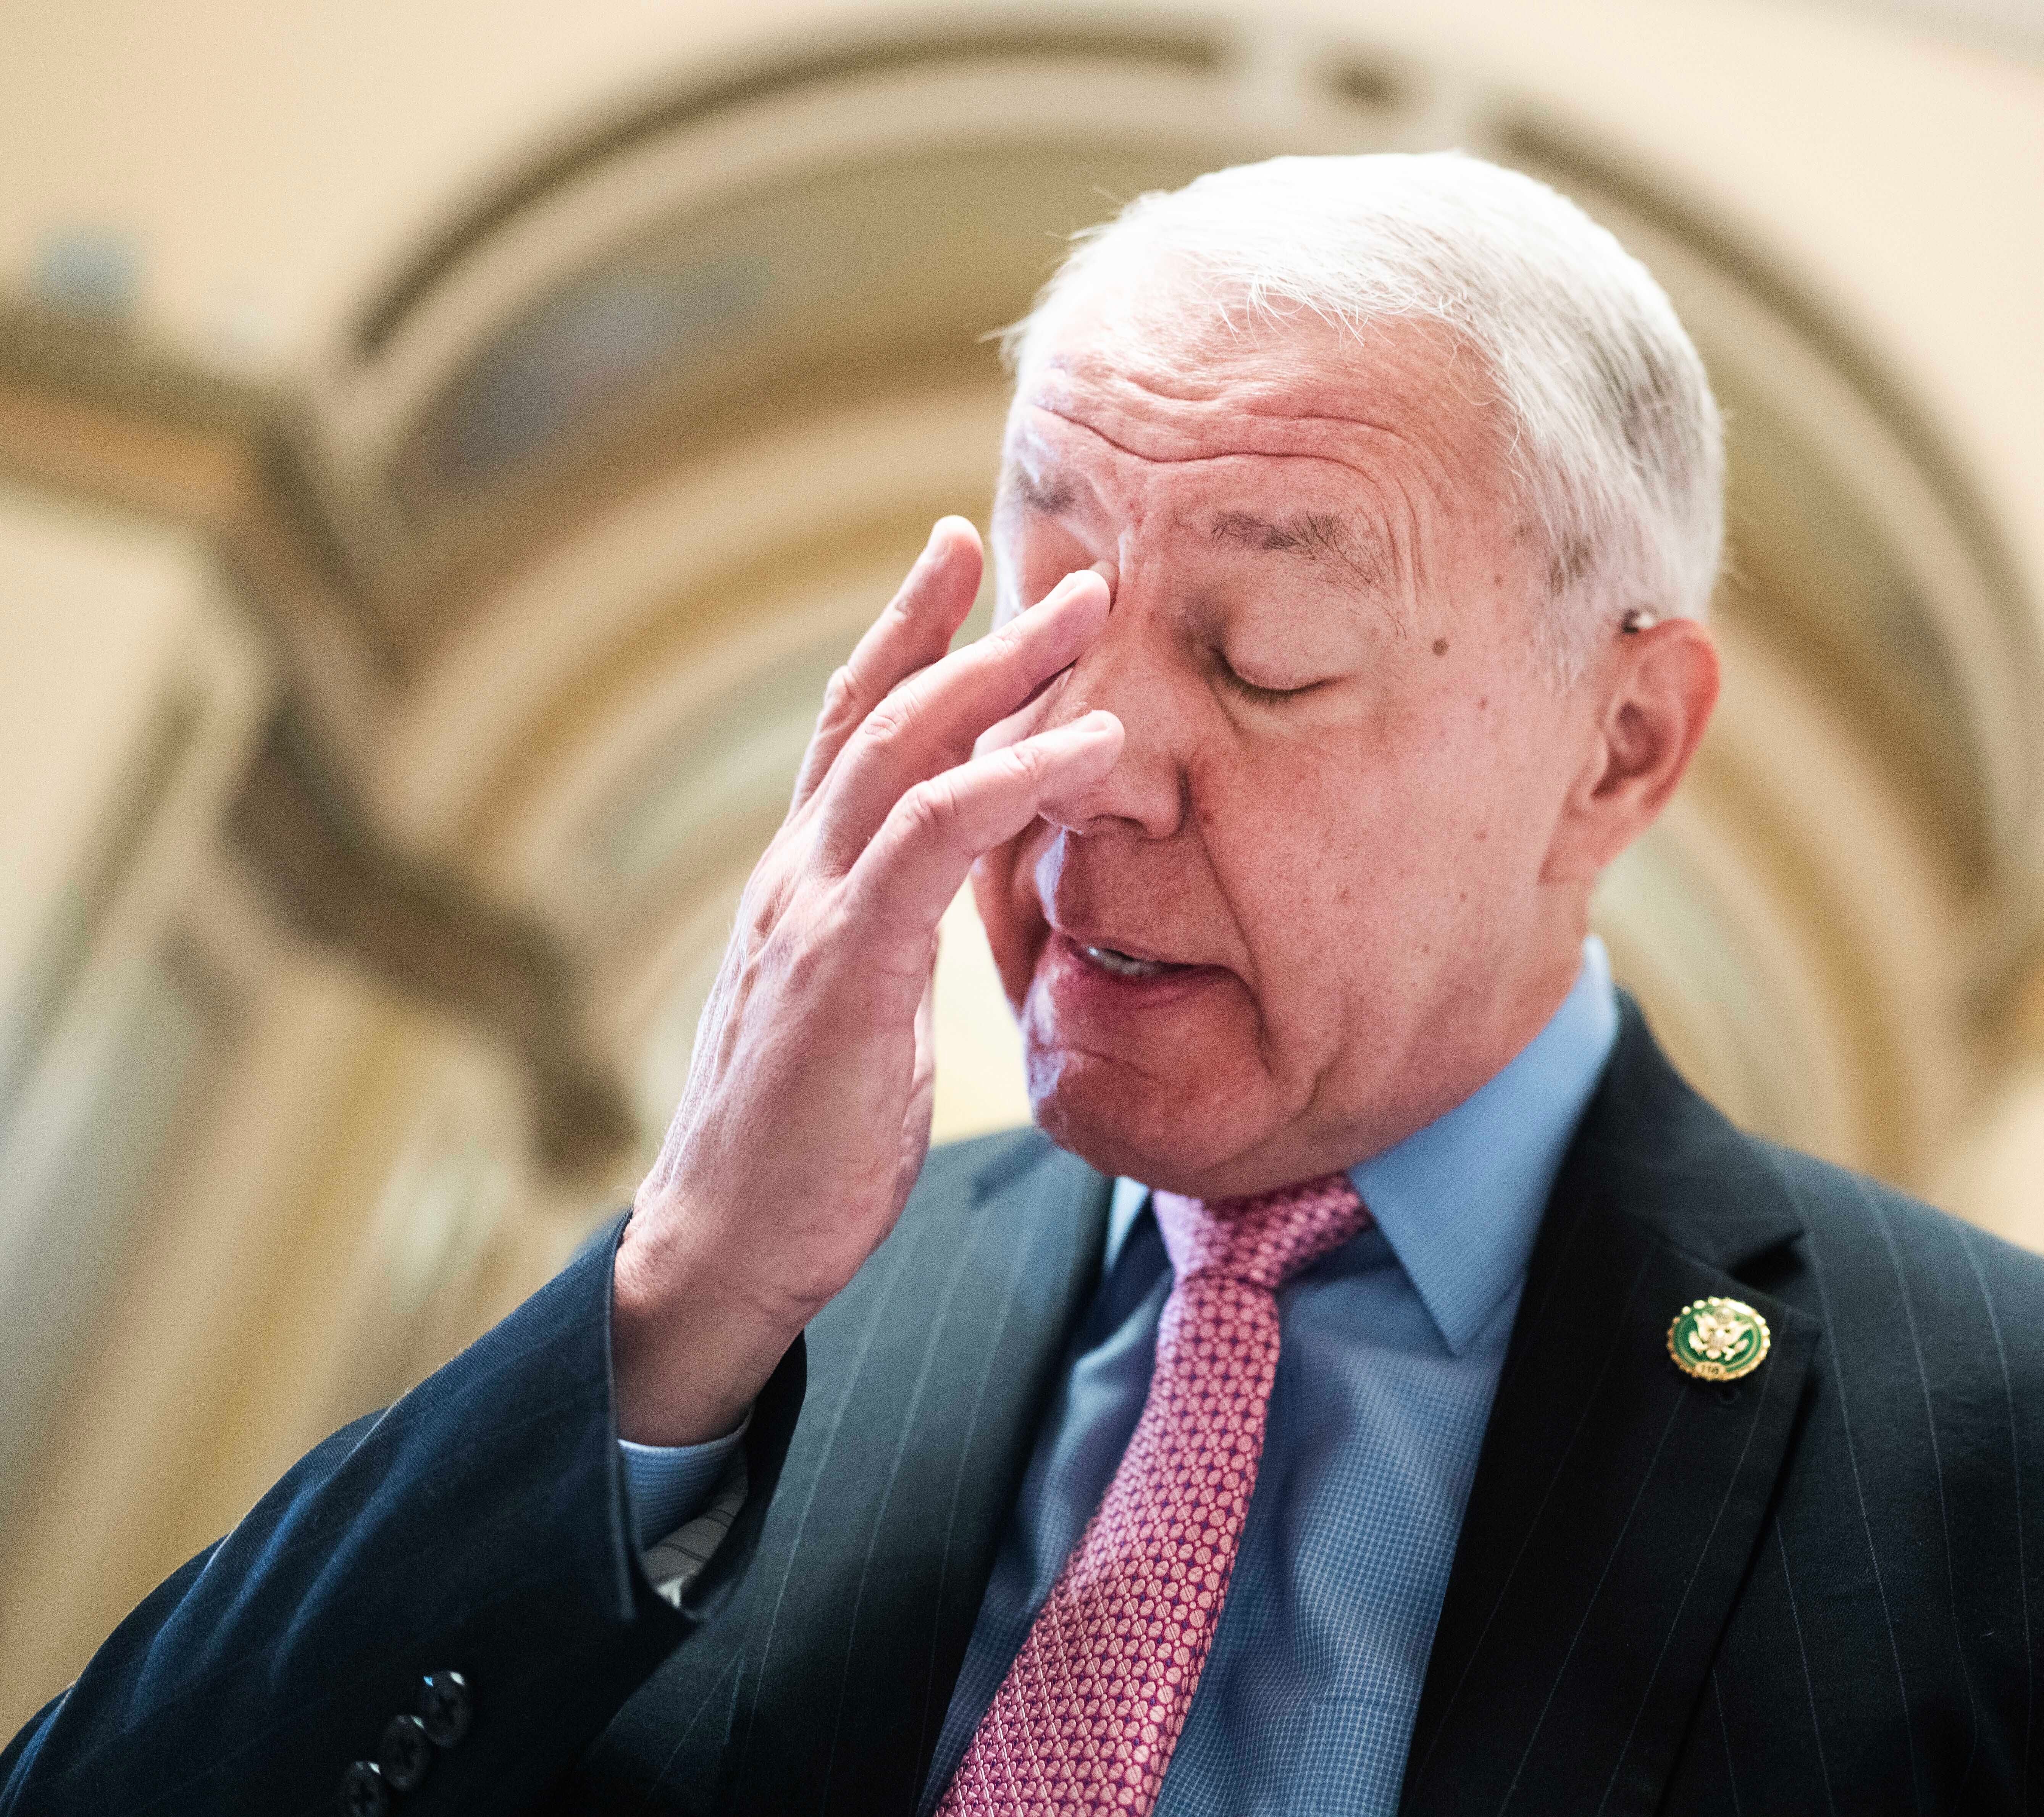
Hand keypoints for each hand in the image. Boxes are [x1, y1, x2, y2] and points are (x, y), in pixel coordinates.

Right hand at [610, 519, 1120, 1442]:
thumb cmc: (806, 1142)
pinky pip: (932, 844)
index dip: (904, 634)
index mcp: (804, 883)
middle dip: (972, 626)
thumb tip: (950, 893)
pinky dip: (1010, 782)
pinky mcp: (841, 969)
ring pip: (905, 752)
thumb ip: (893, 934)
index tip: (957, 555)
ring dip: (1003, 676)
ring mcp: (811, 913)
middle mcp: (797, 874)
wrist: (730, 1245)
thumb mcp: (860, 1010)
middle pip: (881, 710)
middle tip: (1071, 566)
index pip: (849, 726)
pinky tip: (1085, 747)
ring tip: (1091, 618)